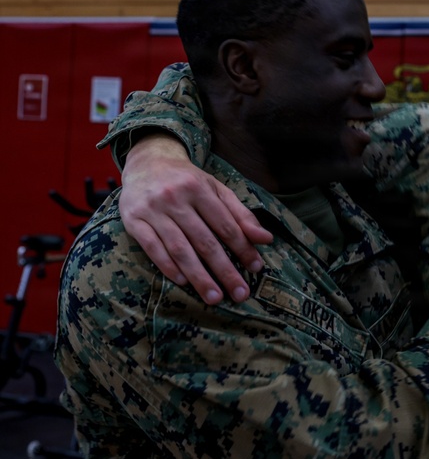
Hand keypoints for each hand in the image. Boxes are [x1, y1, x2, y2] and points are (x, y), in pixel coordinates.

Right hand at [120, 133, 272, 303]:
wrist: (147, 162)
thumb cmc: (188, 180)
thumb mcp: (216, 190)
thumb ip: (240, 214)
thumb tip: (266, 239)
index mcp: (199, 188)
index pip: (225, 225)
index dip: (243, 248)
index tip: (256, 268)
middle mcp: (175, 198)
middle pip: (205, 241)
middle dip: (224, 270)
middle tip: (240, 294)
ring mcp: (152, 210)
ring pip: (179, 249)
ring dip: (199, 276)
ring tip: (214, 296)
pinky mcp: (133, 221)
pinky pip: (152, 248)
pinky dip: (168, 266)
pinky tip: (183, 281)